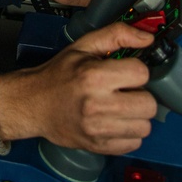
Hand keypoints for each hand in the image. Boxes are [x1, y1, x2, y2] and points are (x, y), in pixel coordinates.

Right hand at [0, 22, 157, 153]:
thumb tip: (147, 38)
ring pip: (145, 126)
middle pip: (149, 104)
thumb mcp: (83, 46)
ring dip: (136, 116)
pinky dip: (129, 133)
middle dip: (140, 95)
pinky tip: (115, 122)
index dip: (136, 70)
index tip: (124, 72)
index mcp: (94, 76)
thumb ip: (116, 34)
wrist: (33, 104)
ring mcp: (98, 129)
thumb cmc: (59, 74)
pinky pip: (134, 143)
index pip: (142, 73)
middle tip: (125, 91)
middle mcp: (97, 105)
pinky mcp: (98, 146)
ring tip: (120, 108)